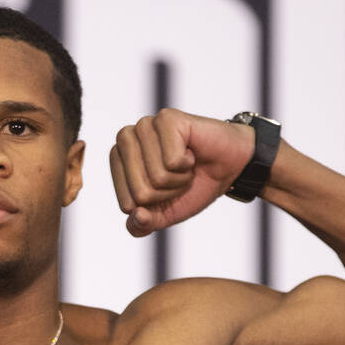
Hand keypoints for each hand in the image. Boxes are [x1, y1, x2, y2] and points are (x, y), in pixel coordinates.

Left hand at [109, 108, 254, 235]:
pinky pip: (172, 161)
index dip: (153, 205)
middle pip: (140, 192)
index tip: (165, 189)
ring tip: (185, 164)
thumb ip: (141, 226)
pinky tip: (191, 152)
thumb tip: (137, 215)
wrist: (227, 168)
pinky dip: (186, 164)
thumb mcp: (163, 215)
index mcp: (117, 161)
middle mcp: (125, 139)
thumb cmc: (192, 187)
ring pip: (156, 177)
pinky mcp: (167, 118)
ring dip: (178, 178)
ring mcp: (145, 126)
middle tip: (178, 176)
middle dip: (166, 193)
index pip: (127, 204)